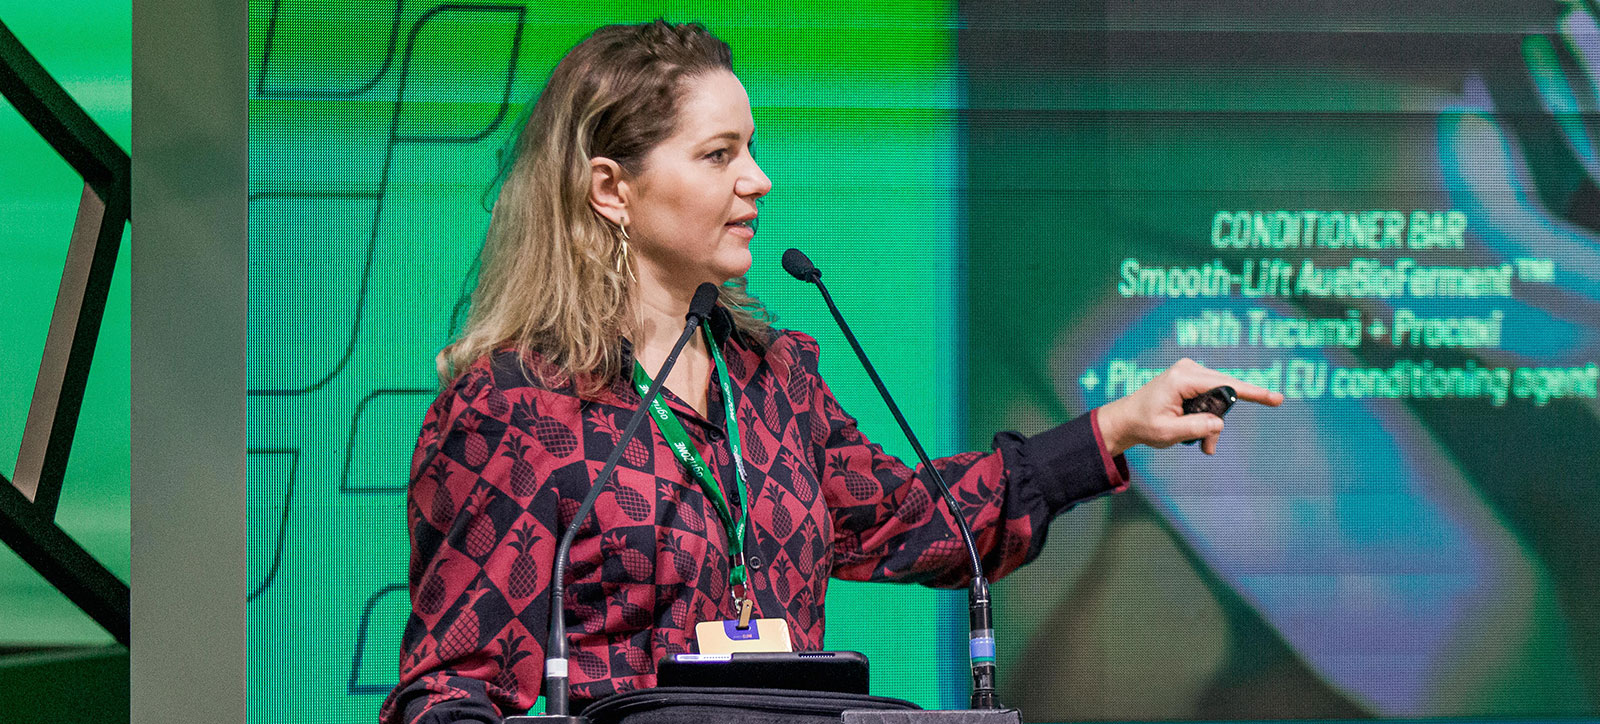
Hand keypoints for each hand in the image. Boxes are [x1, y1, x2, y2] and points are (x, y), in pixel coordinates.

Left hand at [1096, 358, 1282, 455]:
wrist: (1126, 419)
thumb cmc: (1144, 425)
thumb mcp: (1168, 433)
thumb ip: (1196, 428)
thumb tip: (1219, 424)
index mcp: (1182, 379)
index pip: (1226, 385)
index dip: (1253, 393)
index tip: (1276, 398)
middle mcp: (1189, 369)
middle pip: (1225, 394)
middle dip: (1220, 422)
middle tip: (1208, 449)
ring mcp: (1191, 372)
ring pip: (1220, 400)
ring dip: (1213, 424)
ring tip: (1203, 447)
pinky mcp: (1192, 379)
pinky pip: (1212, 398)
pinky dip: (1208, 418)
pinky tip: (1199, 434)